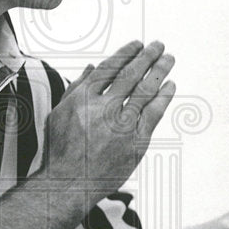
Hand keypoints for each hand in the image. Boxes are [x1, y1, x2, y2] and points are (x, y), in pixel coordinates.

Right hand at [43, 39, 175, 202]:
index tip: (137, 44)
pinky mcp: (136, 141)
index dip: (127, 53)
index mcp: (83, 99)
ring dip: (160, 71)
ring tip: (169, 59)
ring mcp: (121, 125)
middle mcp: (103, 108)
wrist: (70, 183)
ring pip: (146, 90)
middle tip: (159, 45)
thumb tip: (93, 66)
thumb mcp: (58, 114)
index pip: (110, 68)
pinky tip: (170, 85)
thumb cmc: (61, 150)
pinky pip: (155, 113)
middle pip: (131, 74)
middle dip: (147, 56)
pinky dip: (164, 97)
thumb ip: (76, 88)